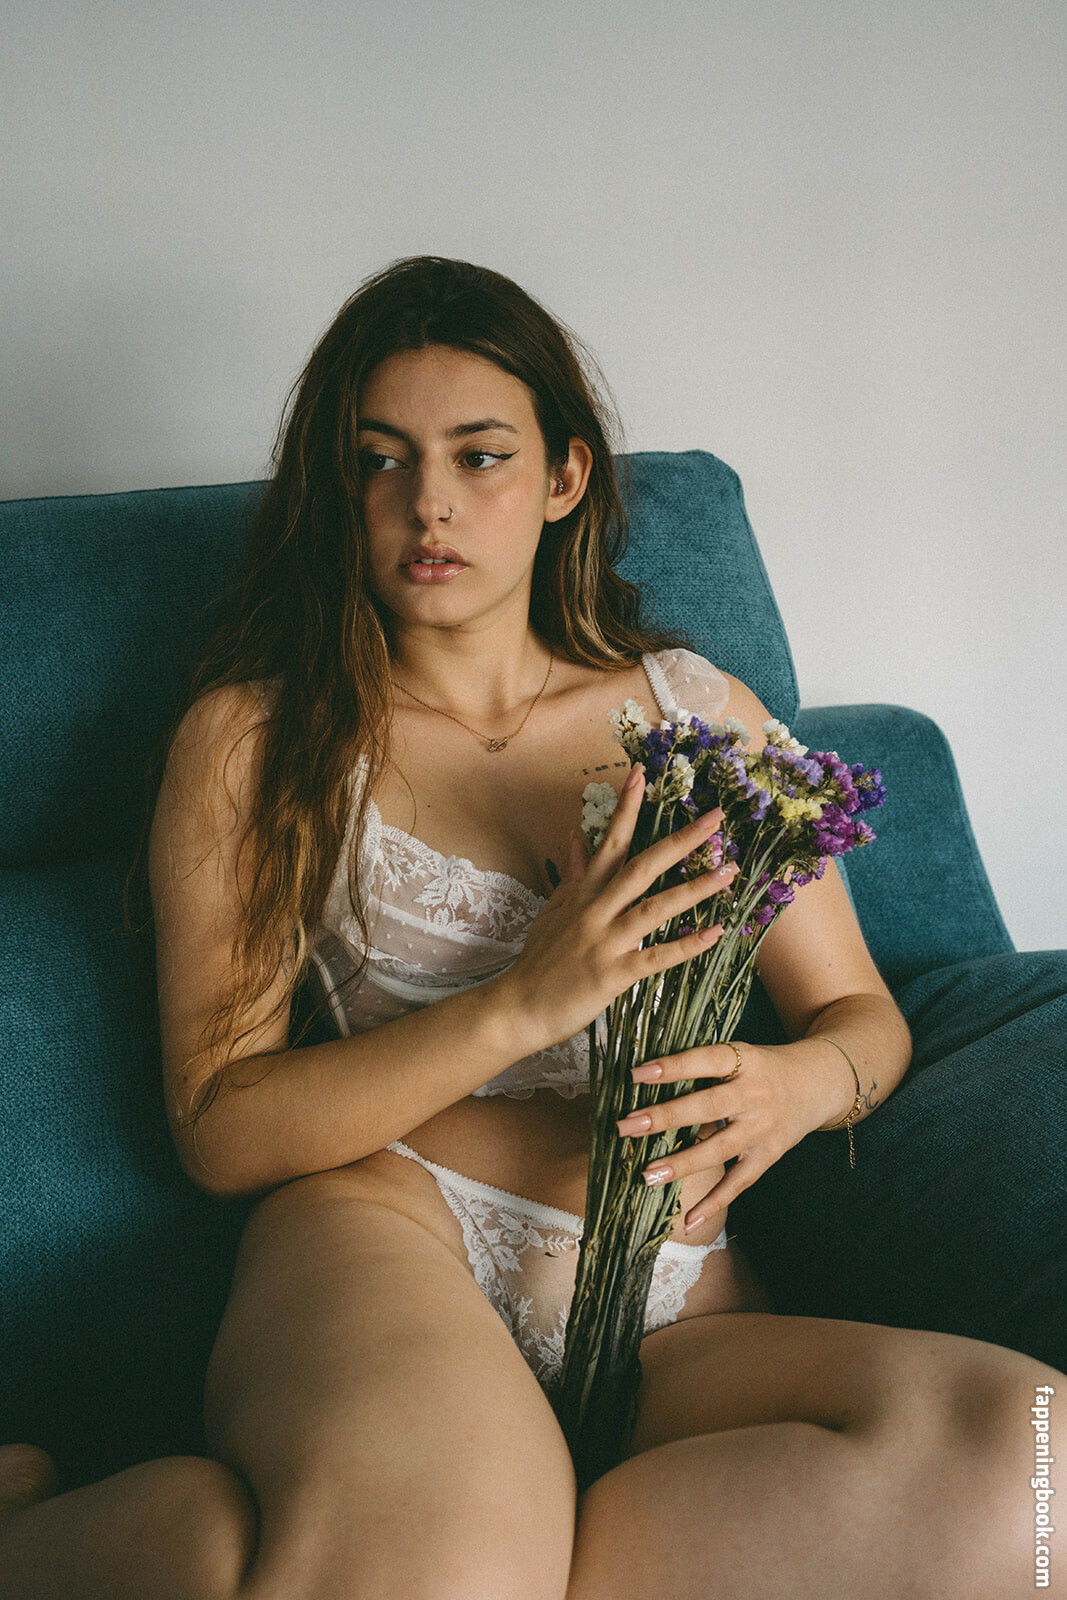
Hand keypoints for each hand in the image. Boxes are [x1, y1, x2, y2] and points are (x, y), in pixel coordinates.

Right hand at [496, 765, 736, 1056]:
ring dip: (695, 889)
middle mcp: (597, 910)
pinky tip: (715, 933)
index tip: (642, 774)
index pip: (609, 840)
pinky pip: (656, 957)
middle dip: (681, 840)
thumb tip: (576, 834)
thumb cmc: (539, 960)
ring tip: (730, 872)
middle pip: (642, 866)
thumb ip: (573, 874)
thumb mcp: (553, 910)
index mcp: (585, 893)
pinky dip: (686, 945)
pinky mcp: (613, 975)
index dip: (627, 807)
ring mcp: (605, 941)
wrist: (517, 1007)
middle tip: (716, 817)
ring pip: (655, 907)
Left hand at [616, 1039, 823, 1230]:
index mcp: (745, 1060)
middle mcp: (755, 1094)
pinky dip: (715, 1203)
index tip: (636, 1075)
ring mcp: (763, 1128)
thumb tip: (644, 1078)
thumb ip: (702, 1065)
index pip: (705, 1061)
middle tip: (626, 1127)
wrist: (817, 1084)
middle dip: (665, 1118)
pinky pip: (740, 1182)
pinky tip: (689, 1220)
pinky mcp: (769, 1155)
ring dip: (682, 1164)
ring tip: (647, 1175)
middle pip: (707, 1107)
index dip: (672, 1068)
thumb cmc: (762, 1067)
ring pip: (720, 1149)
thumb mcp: (739, 1054)